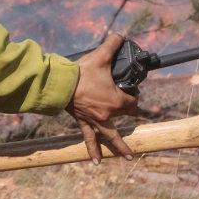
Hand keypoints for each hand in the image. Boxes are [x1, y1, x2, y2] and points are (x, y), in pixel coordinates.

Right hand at [66, 32, 138, 162]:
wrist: (60, 85)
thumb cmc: (82, 72)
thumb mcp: (100, 56)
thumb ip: (113, 43)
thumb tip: (120, 35)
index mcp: (116, 100)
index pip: (133, 102)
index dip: (134, 96)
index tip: (130, 90)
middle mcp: (108, 114)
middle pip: (125, 116)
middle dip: (131, 114)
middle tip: (138, 115)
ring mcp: (96, 120)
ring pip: (111, 136)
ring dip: (120, 147)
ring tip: (128, 157)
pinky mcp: (83, 122)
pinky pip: (89, 139)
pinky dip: (93, 150)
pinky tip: (97, 162)